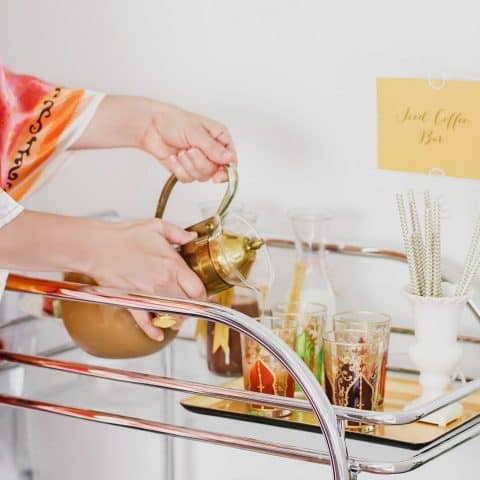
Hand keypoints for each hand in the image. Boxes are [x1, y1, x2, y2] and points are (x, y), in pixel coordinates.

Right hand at [0, 212, 203, 340]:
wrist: (96, 247)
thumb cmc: (123, 236)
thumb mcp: (156, 227)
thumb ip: (178, 233)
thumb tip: (192, 237)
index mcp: (172, 265)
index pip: (199, 289)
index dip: (205, 294)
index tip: (203, 294)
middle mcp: (163, 283)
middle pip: (189, 305)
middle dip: (193, 306)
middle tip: (192, 304)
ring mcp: (148, 295)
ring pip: (171, 316)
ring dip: (177, 318)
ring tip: (178, 315)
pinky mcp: (133, 302)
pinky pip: (145, 323)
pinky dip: (153, 331)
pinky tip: (159, 334)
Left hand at [72, 96, 237, 182]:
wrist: (149, 127)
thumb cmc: (172, 121)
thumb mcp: (195, 132)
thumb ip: (213, 148)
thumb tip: (229, 159)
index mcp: (219, 138)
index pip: (231, 160)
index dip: (226, 171)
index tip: (218, 176)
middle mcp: (212, 151)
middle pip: (215, 171)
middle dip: (200, 163)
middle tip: (189, 151)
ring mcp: (199, 161)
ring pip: (201, 177)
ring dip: (188, 166)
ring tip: (180, 151)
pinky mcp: (186, 169)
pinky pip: (188, 179)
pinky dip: (178, 169)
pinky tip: (173, 157)